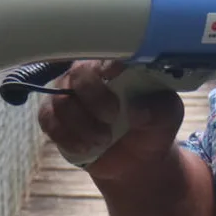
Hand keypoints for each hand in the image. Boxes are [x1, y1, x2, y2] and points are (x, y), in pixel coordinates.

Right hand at [36, 60, 184, 182]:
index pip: (107, 54)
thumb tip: (136, 110)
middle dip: (94, 99)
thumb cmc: (151, 127)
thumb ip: (159, 110)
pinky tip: (84, 147)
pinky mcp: (54, 117)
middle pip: (78, 74)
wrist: (136, 160)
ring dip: (82, 125)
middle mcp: (89, 75)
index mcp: (117, 66)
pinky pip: (48, 121)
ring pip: (61, 101)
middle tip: (112, 118)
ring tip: (103, 141)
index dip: (108, 64)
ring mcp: (68, 95)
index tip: (116, 76)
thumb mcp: (167, 118)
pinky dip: (67, 137)